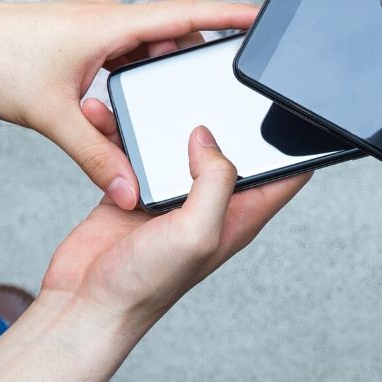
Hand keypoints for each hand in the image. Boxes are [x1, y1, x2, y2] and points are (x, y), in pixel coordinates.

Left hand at [0, 0, 256, 208]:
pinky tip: (124, 110)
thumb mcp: (50, 116)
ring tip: (174, 110)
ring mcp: (91, 29)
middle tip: (220, 94)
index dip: (231, 18)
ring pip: (142, 51)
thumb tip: (128, 190)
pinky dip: (131, 80)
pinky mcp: (74, 41)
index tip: (265, 23)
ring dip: (157, 77)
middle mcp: (106, 19)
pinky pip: (118, 58)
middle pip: (170, 37)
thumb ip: (95, 157)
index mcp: (111, 24)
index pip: (186, 15)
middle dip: (195, 63)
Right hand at [40, 110, 309, 334]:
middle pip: (230, 147)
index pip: (284, 173)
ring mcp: (170, 195)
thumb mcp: (197, 232)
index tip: (292, 105)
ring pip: (178, 141)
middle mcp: (208, 203)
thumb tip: (208, 138)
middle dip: (225, 114)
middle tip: (214, 79)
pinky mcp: (133, 189)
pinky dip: (124, 131)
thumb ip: (215, 181)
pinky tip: (113, 116)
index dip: (295, 141)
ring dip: (164, 118)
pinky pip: (135, 149)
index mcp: (238, 214)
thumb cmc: (145, 285)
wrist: (87, 303)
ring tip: (155, 90)